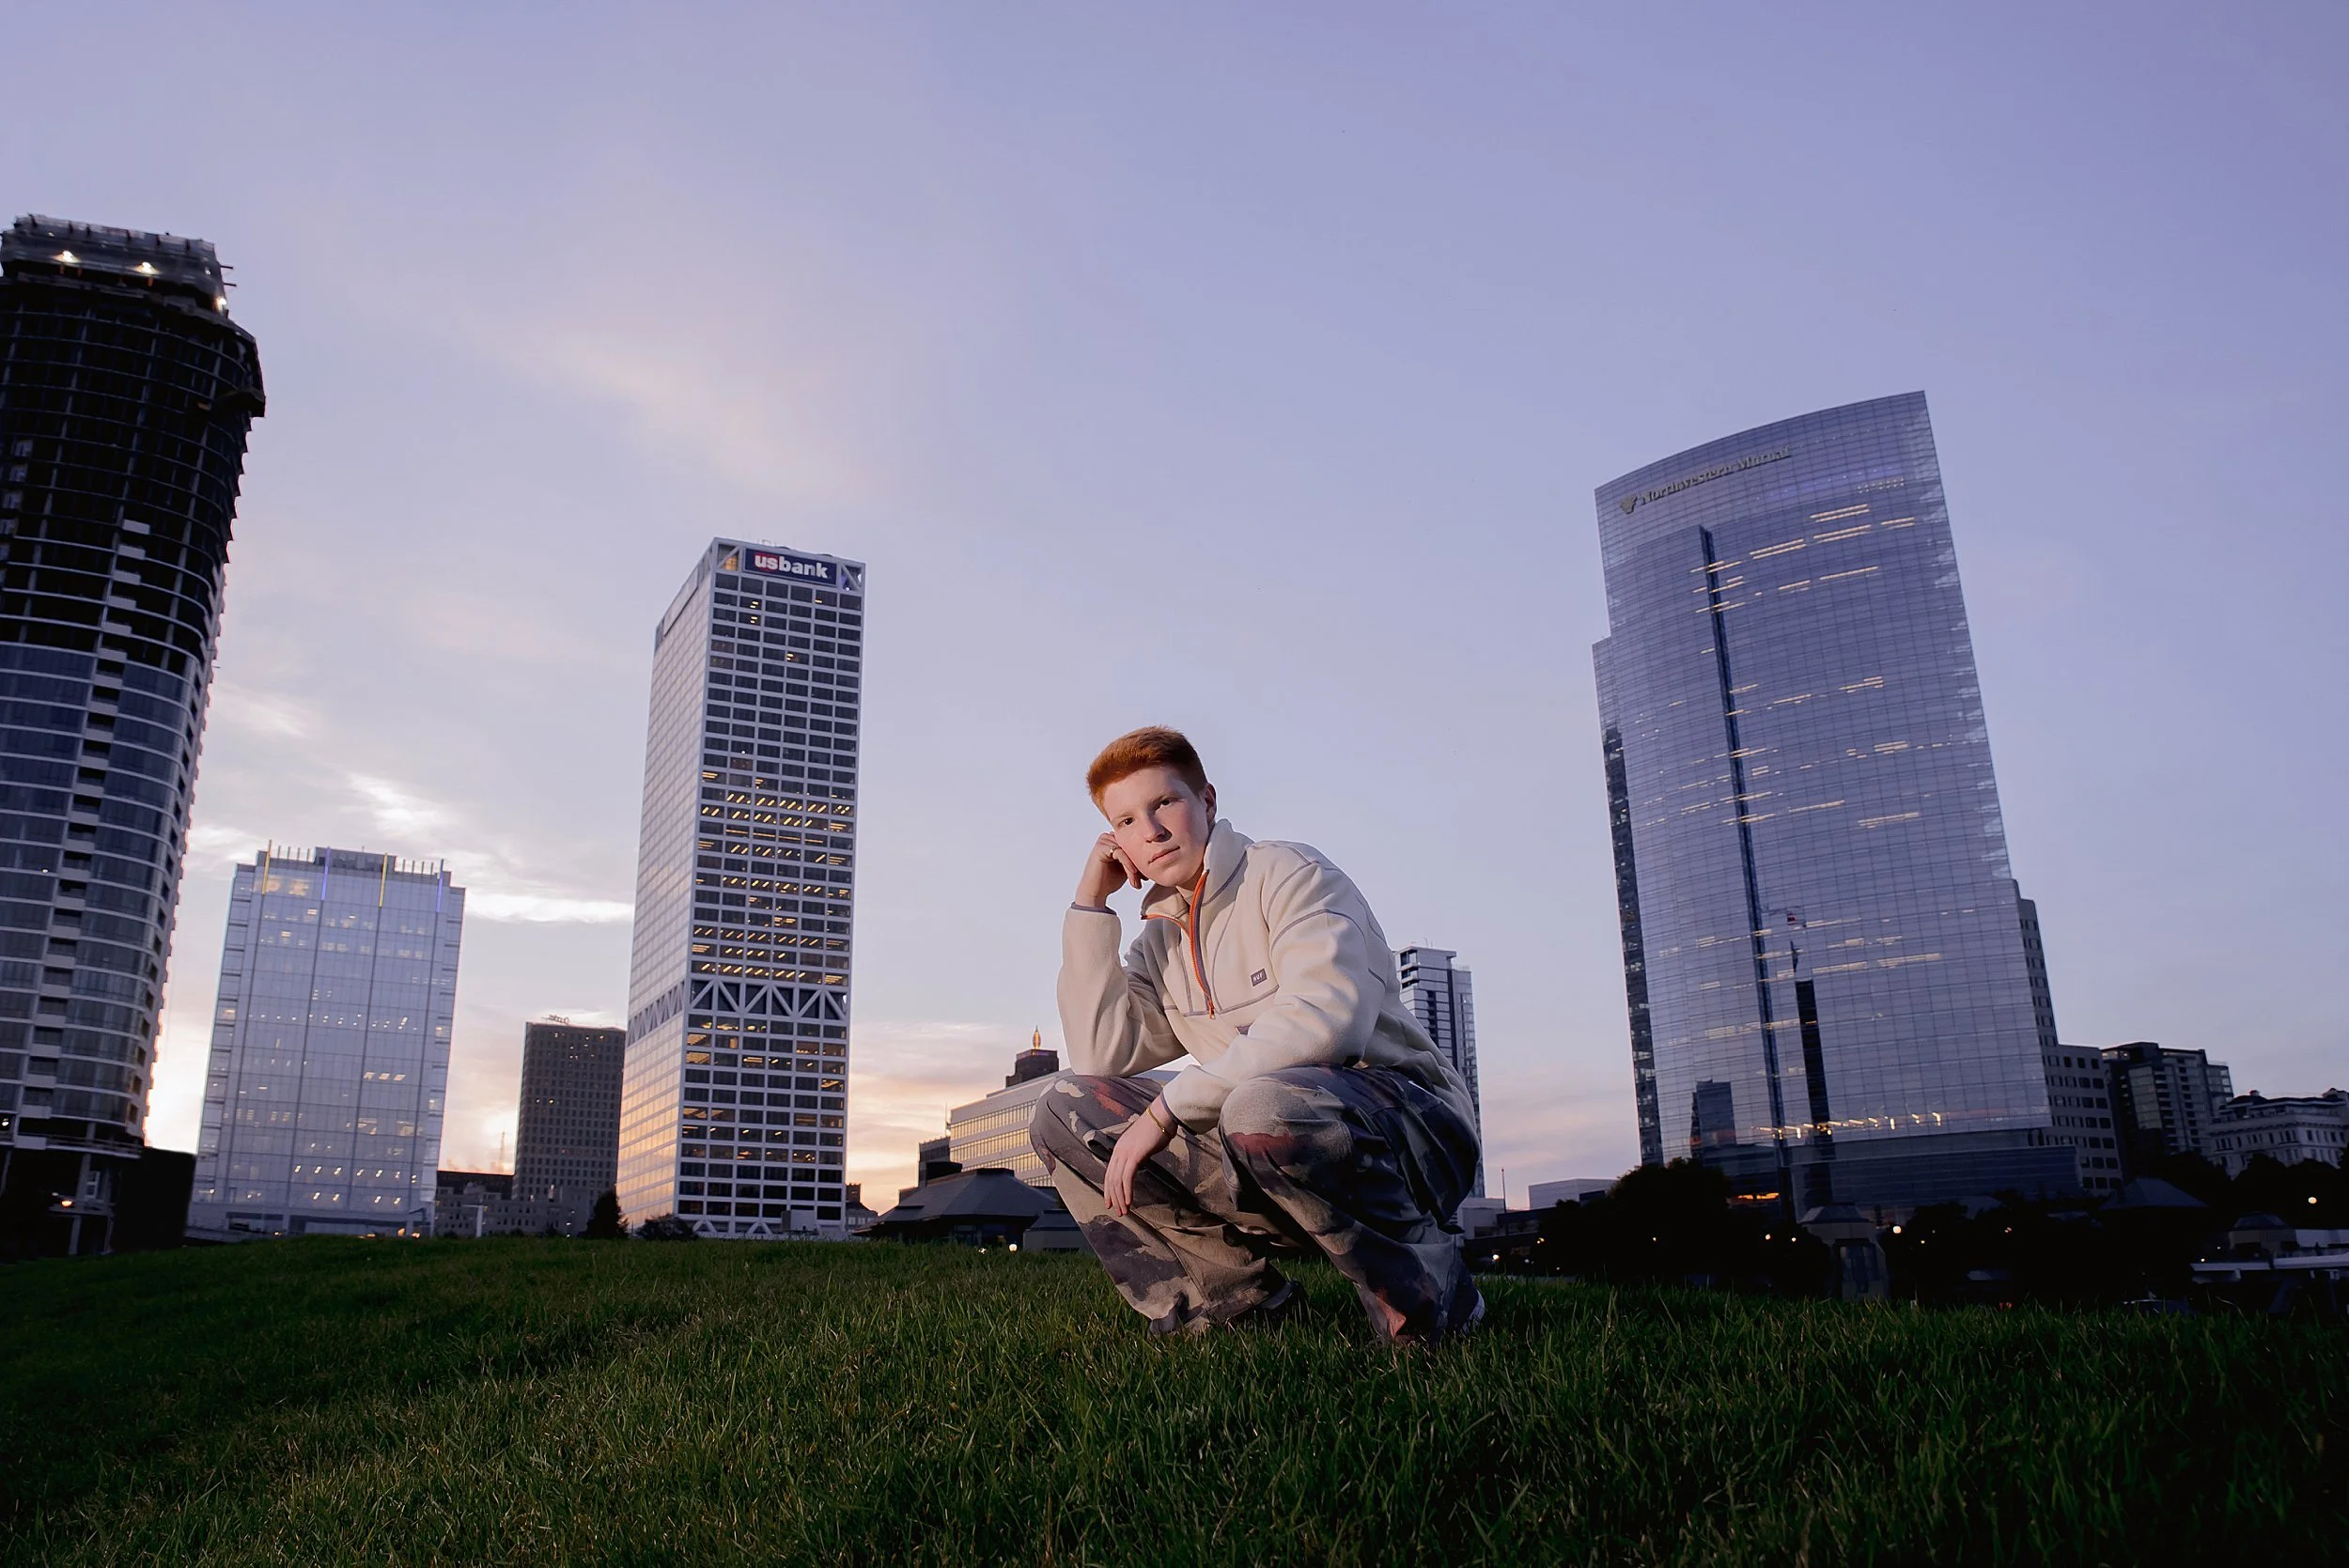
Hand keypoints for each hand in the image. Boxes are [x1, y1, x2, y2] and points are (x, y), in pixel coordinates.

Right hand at [1074, 831, 1141, 908]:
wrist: (1095, 892)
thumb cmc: (1109, 881)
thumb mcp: (1127, 867)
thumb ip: (1136, 859)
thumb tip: (1155, 856)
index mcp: (1114, 840)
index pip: (1134, 845)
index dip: (1141, 860)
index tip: (1146, 876)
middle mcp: (1108, 838)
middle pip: (1131, 847)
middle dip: (1139, 864)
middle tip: (1144, 879)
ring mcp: (1103, 841)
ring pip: (1127, 850)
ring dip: (1134, 866)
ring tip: (1137, 880)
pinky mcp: (1100, 847)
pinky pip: (1120, 852)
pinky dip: (1128, 864)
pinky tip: (1132, 874)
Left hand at [1103, 1100, 1176, 1216]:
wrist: (1163, 1116)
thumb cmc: (1158, 1129)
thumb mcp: (1143, 1145)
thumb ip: (1138, 1155)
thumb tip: (1138, 1165)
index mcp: (1119, 1148)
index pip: (1110, 1172)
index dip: (1109, 1189)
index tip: (1111, 1202)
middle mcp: (1119, 1151)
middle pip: (1111, 1178)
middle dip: (1114, 1197)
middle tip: (1118, 1211)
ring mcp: (1125, 1152)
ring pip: (1117, 1180)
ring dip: (1120, 1198)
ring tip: (1124, 1210)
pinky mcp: (1134, 1155)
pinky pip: (1127, 1177)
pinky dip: (1127, 1191)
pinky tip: (1129, 1201)